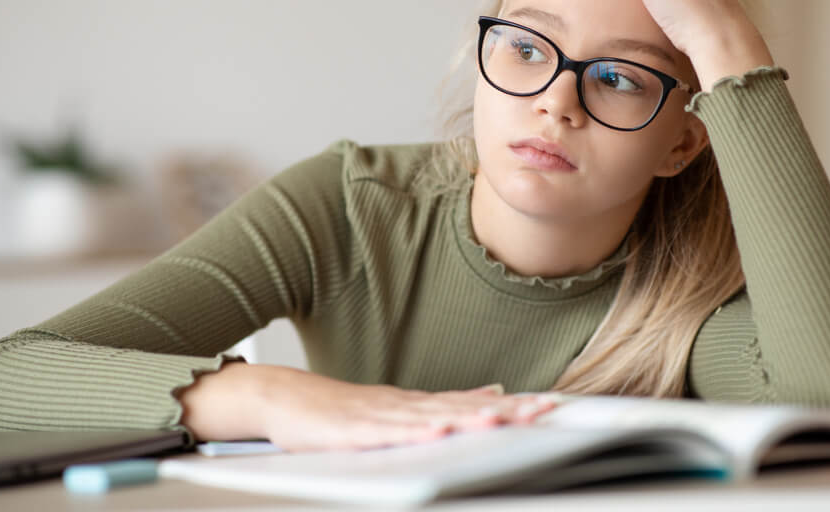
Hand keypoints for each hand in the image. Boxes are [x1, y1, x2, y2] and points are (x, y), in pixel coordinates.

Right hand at [179, 363, 558, 450]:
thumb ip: (445, 405)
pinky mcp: (353, 430)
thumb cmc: (338, 410)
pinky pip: (388, 432)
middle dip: (505, 412)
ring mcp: (380, 416)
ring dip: (469, 418)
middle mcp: (405, 407)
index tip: (548, 407)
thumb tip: (492, 396)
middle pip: (462, 408)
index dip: (511, 408)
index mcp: (417, 405)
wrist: (282, 398)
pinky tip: (438, 430)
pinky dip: (415, 431)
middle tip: (543, 411)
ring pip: (432, 417)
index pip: (472, 405)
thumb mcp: (399, 409)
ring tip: (503, 421)